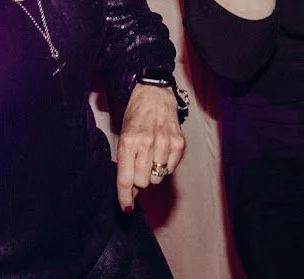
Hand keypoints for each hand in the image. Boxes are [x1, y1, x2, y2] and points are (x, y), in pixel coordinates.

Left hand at [116, 84, 187, 212]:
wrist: (154, 94)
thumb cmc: (136, 116)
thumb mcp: (124, 136)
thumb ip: (126, 164)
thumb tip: (131, 191)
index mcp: (128, 141)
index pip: (125, 179)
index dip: (125, 198)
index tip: (126, 209)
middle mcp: (146, 143)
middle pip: (142, 182)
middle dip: (138, 180)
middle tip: (137, 166)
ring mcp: (164, 143)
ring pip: (157, 178)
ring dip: (152, 173)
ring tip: (150, 157)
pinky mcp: (179, 143)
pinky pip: (170, 169)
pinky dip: (164, 166)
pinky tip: (161, 152)